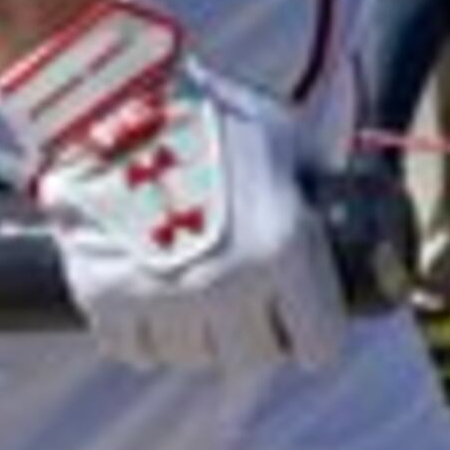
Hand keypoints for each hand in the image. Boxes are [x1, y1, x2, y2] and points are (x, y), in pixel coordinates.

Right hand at [0, 0, 344, 371]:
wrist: (116, 93)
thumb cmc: (209, 111)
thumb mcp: (281, 141)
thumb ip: (308, 187)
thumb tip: (341, 213)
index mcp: (284, 250)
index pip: (320, 344)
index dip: (316, 329)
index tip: (304, 318)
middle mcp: (229, 287)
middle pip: (254, 356)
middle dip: (255, 330)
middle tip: (245, 299)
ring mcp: (165, 298)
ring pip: (194, 357)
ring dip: (198, 333)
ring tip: (193, 291)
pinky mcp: (108, 297)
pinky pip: (135, 348)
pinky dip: (143, 330)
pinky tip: (149, 294)